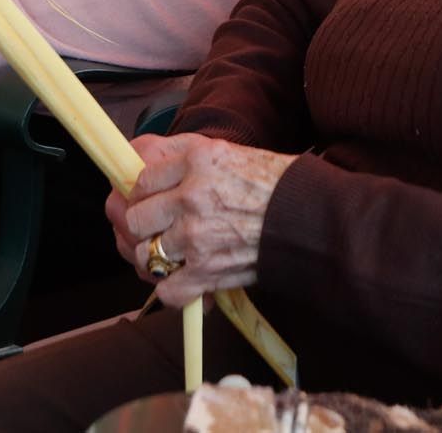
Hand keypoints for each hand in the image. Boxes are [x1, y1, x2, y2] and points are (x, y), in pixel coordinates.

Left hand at [105, 133, 298, 307]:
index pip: (141, 181)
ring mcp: (197, 237)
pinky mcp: (208, 271)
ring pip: (145, 255)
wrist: (305, 218)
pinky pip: (167, 289)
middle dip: (141, 226)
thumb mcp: (224, 151)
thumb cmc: (269, 183)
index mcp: (195, 162)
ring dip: (154, 257)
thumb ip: (179, 152)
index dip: (140, 194)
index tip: (148, 200)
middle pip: (135, 219)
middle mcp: (191, 197)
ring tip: (170, 253)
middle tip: (155, 227)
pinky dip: (172, 289)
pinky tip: (183, 277)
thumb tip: (139, 158)